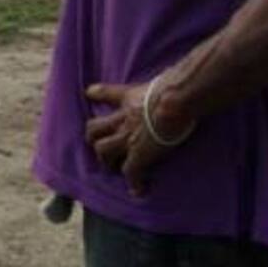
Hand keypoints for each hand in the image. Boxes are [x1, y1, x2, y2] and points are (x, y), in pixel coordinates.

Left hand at [84, 79, 191, 196]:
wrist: (177, 100)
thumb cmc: (173, 88)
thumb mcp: (161, 79)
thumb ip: (158, 80)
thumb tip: (167, 75)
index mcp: (128, 100)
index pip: (107, 93)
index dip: (98, 93)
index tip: (90, 94)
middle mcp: (122, 120)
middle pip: (94, 130)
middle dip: (95, 140)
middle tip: (104, 149)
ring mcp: (127, 138)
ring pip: (103, 152)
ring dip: (107, 161)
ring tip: (115, 169)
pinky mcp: (139, 155)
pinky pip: (130, 173)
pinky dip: (134, 183)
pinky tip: (140, 191)